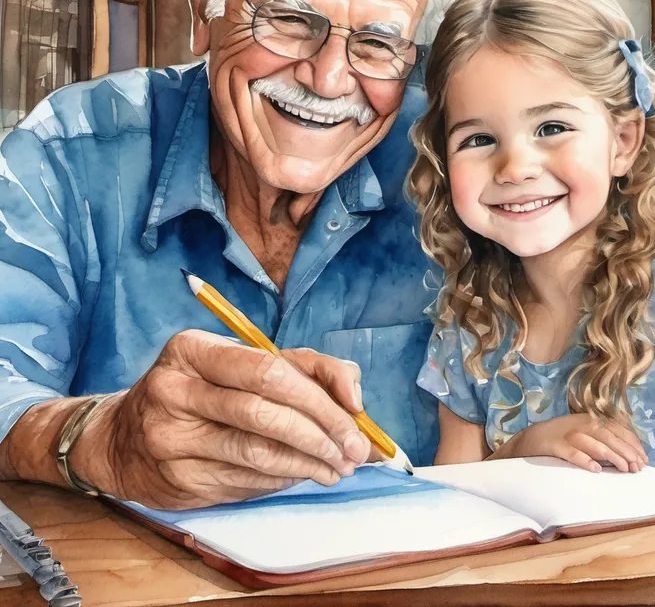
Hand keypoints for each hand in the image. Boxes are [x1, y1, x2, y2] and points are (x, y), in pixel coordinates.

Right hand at [68, 330, 371, 508]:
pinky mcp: (177, 479)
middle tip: (356, 450)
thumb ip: (303, 367)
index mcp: (193, 349)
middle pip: (265, 412)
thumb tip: (355, 398)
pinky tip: (302, 474)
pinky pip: (245, 481)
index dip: (320, 394)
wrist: (123, 438)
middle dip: (322, 433)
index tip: (356, 413)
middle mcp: (175, 390)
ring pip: (258, 453)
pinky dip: (283, 479)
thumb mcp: (243, 361)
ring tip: (337, 466)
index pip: (269, 370)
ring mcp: (170, 439)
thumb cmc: (202, 390)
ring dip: (309, 463)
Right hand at [496, 414, 648, 472]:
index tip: (644, 459)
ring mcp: (566, 434)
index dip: (632, 443)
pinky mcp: (554, 446)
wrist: (529, 440)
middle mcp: (580, 424)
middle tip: (637, 468)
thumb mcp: (583, 434)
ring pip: (594, 443)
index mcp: (589, 419)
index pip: (616, 428)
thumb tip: (629, 455)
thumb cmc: (561, 440)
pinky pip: (572, 453)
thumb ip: (602, 440)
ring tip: (624, 469)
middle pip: (608, 436)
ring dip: (612, 456)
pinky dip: (585, 460)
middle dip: (626, 452)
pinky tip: (596, 469)